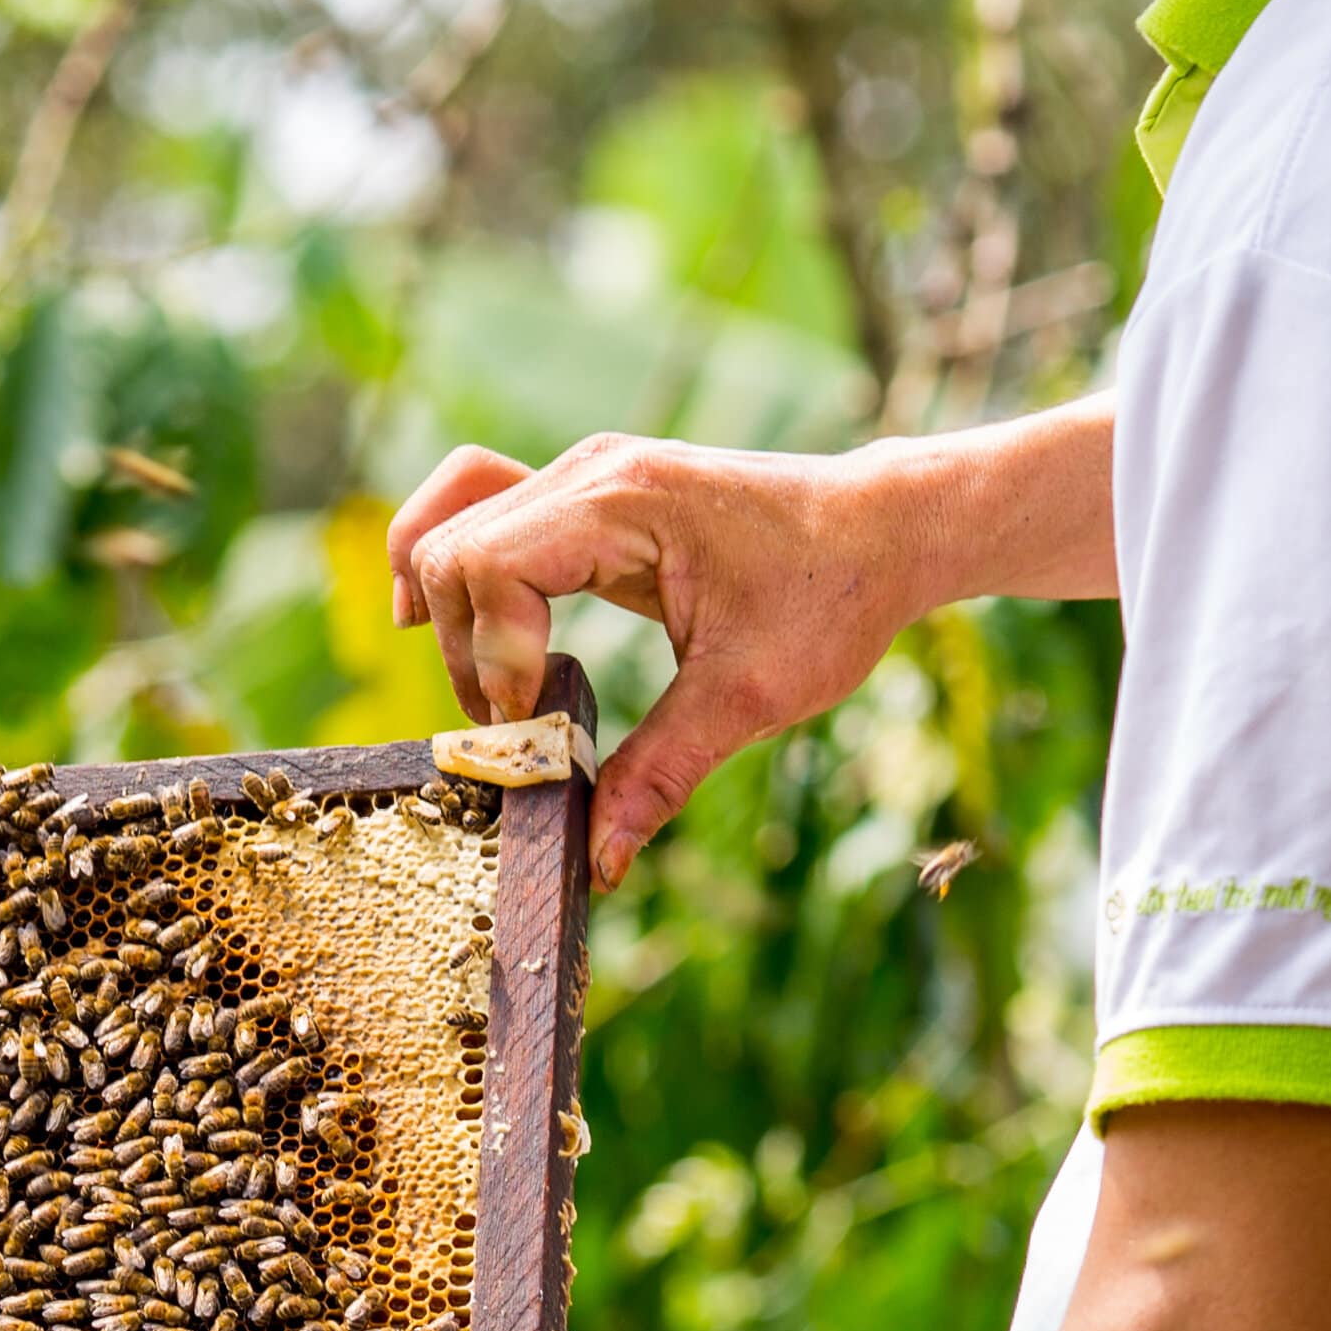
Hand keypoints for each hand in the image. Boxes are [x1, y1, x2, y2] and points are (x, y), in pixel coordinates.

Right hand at [387, 435, 922, 887]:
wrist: (882, 529)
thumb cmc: (831, 596)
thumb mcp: (751, 696)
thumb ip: (663, 771)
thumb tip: (600, 859)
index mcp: (623, 502)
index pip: (489, 564)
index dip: (494, 654)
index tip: (537, 718)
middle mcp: (589, 471)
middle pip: (452, 548)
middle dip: (468, 649)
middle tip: (523, 721)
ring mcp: (583, 474)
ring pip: (451, 517)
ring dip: (449, 606)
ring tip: (486, 682)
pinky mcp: (587, 494)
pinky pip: (482, 507)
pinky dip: (454, 562)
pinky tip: (448, 622)